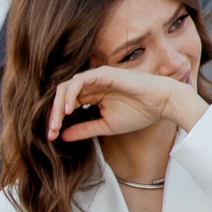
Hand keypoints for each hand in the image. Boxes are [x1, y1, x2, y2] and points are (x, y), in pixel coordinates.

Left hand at [46, 65, 206, 142]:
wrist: (162, 104)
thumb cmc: (139, 113)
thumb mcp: (106, 126)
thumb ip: (84, 129)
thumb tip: (61, 137)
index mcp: (91, 96)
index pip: (65, 105)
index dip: (55, 120)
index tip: (50, 137)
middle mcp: (90, 85)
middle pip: (61, 97)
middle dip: (52, 115)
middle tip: (49, 132)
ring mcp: (95, 78)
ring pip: (66, 88)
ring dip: (57, 106)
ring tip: (56, 123)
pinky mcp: (103, 74)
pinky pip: (79, 81)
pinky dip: (70, 94)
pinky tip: (68, 110)